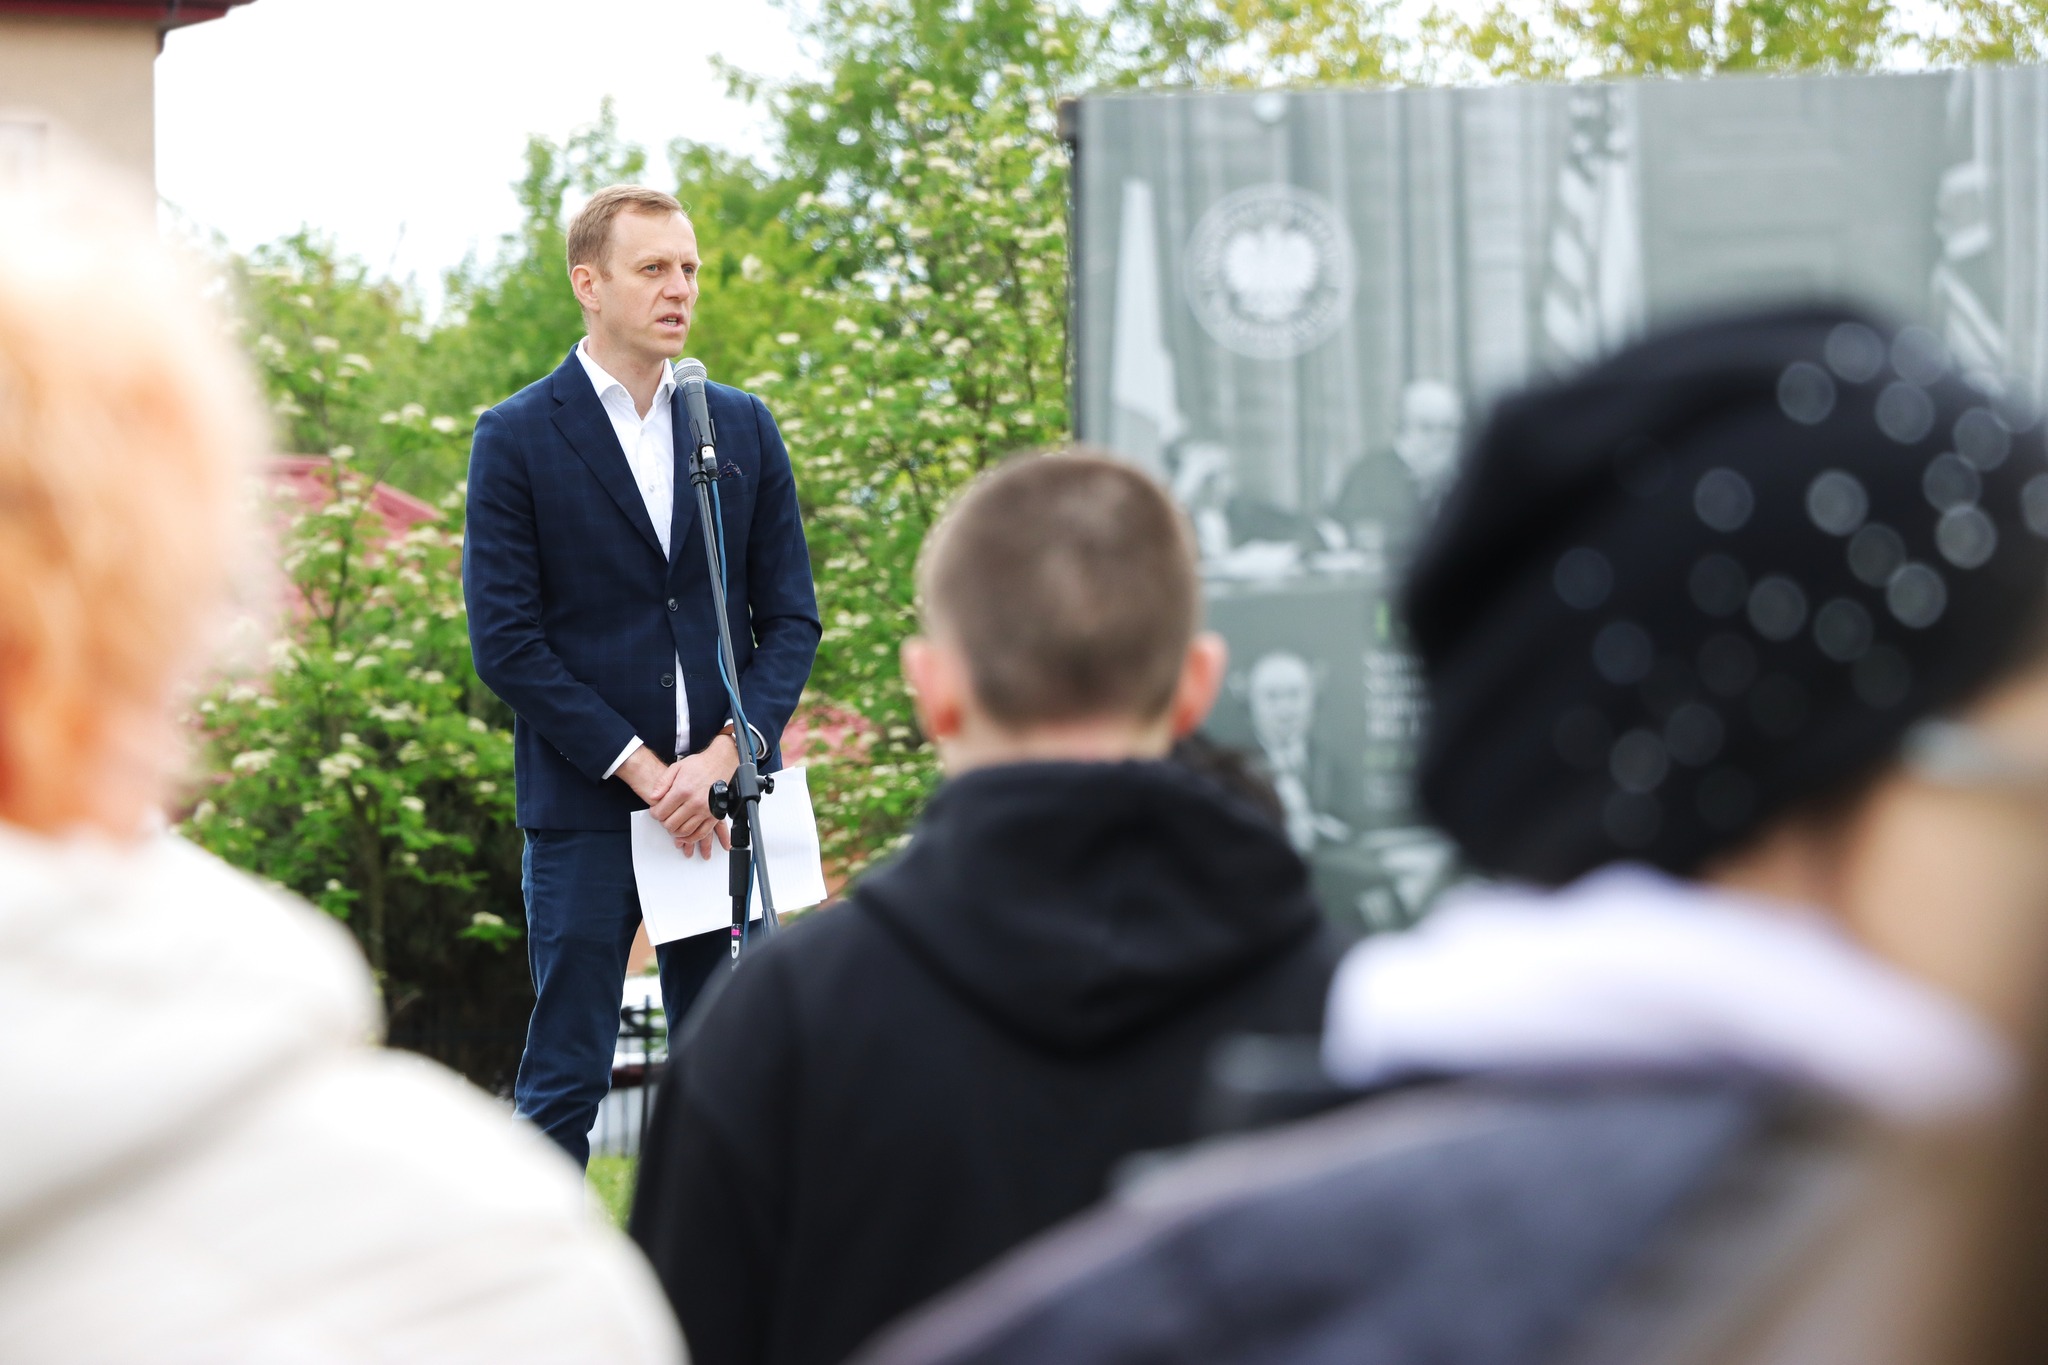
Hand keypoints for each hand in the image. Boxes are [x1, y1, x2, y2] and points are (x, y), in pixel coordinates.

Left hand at [649, 734, 738, 858]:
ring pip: (684, 832)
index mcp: (682, 790)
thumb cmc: (700, 765)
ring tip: (673, 825)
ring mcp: (705, 811)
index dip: (654, 813)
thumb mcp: (676, 767)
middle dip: (663, 823)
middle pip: (671, 824)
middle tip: (663, 818)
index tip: (655, 811)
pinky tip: (685, 836)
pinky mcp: (714, 816)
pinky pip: (701, 834)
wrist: (720, 763)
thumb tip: (653, 797)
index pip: (661, 812)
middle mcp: (694, 802)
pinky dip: (691, 838)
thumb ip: (662, 783)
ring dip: (675, 832)